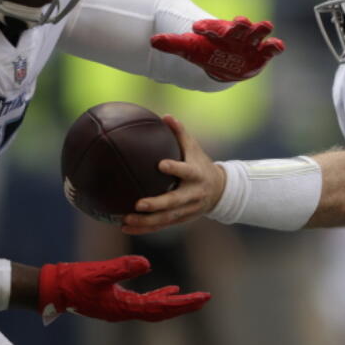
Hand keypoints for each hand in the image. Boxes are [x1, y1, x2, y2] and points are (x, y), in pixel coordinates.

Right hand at [38, 255, 209, 321]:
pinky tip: (169, 289)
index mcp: (125, 307)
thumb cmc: (74, 281)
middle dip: (184, 305)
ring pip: (155, 308)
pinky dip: (159, 296)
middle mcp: (126, 312)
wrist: (54, 289)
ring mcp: (121, 308)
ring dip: (174, 302)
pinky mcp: (116, 301)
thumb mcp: (98, 272)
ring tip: (193, 296)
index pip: (161, 308)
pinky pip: (144, 302)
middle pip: (162, 311)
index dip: (183, 303)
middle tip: (206, 298)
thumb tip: (147, 263)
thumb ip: (122, 267)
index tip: (203, 298)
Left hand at [122, 116, 223, 234]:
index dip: (175, 169)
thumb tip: (165, 116)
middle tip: (138, 204)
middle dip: (157, 205)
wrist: (220, 191)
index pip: (186, 171)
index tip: (160, 164)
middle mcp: (192, 195)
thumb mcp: (195, 148)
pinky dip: (144, 228)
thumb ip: (180, 133)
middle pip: (174, 202)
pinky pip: (161, 226)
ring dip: (146, 221)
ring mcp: (187, 210)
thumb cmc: (200, 164)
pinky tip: (125, 227)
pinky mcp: (180, 219)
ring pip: (166, 219)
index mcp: (197, 175)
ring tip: (125, 220)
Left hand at [151, 16, 284, 81]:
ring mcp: (250, 43)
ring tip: (266, 26)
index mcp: (218, 32)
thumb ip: (172, 44)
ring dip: (261, 29)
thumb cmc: (205, 52)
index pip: (211, 27)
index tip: (196, 27)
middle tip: (239, 22)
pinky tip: (278, 45)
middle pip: (238, 27)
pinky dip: (275, 47)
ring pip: (257, 33)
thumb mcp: (188, 49)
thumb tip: (152, 41)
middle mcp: (236, 35)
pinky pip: (270, 49)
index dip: (205, 27)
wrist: (221, 63)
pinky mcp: (261, 54)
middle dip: (240, 25)